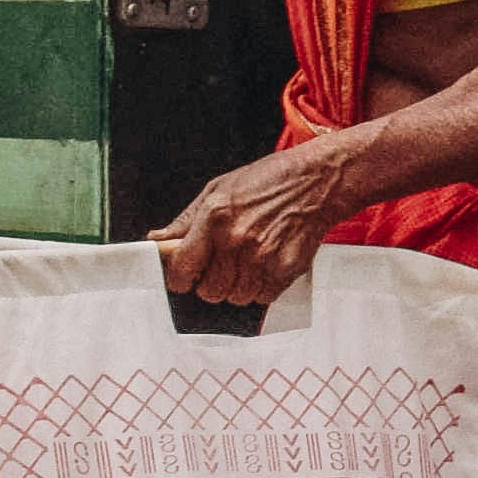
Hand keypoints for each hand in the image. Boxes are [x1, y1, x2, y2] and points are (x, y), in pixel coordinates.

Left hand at [152, 135, 361, 302]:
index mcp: (214, 218)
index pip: (182, 270)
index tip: (186, 275)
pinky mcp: (285, 270)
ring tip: (250, 260)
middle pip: (208, 292)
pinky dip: (263, 287)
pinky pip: (263, 297)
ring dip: (238, 285)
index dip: (181, 277)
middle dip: (212, 282)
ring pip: (235, 298)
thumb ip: (186, 220)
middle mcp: (236, 240)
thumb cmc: (270, 180)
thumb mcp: (219, 189)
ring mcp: (262, 258)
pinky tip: (268, 263)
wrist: (319, 181)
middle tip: (224, 264)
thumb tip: (157, 240)